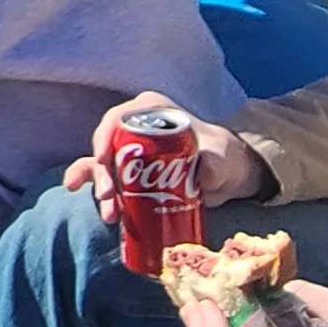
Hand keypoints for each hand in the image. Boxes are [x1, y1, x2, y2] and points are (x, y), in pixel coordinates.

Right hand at [64, 100, 270, 225]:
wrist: (228, 177)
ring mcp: (132, 152)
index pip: (119, 118)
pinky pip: (109, 181)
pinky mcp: (131, 174)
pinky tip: (100, 208)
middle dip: (101, 172)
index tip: (104, 160)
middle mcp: (136, 128)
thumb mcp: (221, 159)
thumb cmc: (223, 157)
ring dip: (101, 189)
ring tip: (111, 215)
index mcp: (152, 111)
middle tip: (108, 197)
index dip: (105, 137)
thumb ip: (215, 163)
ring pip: (104, 167)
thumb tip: (203, 172)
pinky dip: (101, 194)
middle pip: (107, 146)